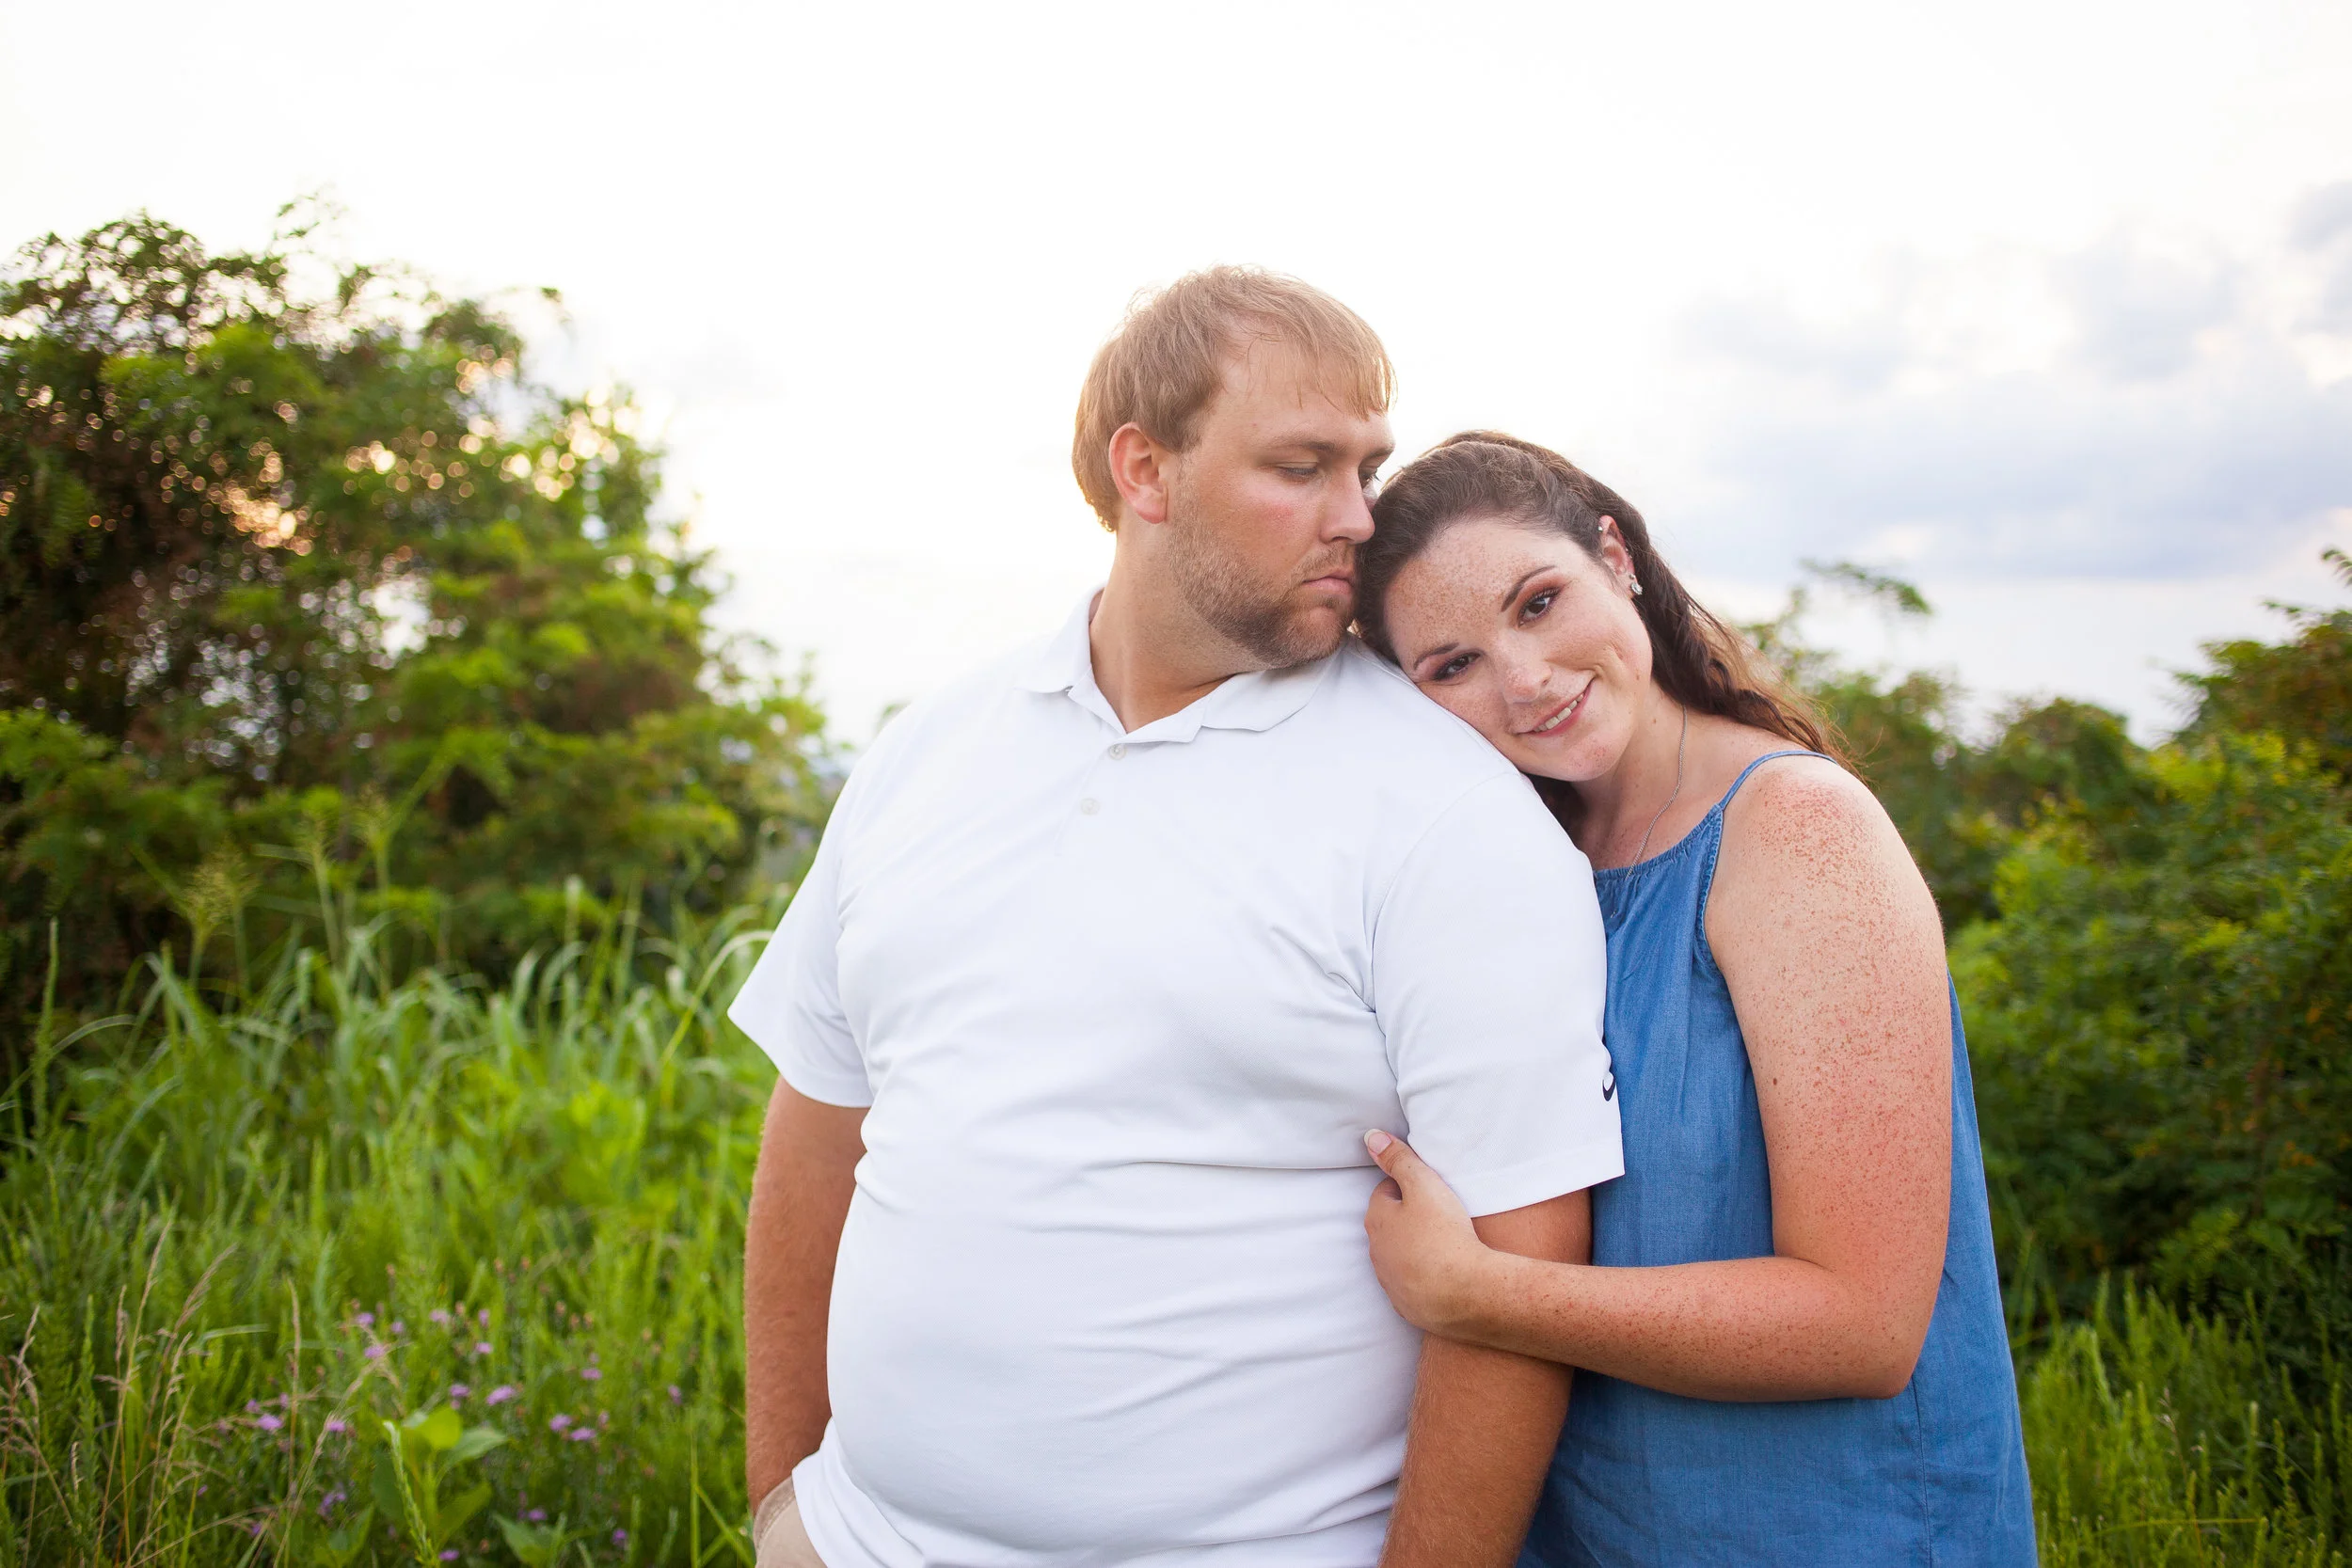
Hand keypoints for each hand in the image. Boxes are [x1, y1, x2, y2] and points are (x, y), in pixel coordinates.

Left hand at [1363, 1130, 1495, 1337]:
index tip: (1426, 1190)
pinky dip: (1422, 1278)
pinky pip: (1411, 1286)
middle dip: (1405, 1218)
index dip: (1405, 1187)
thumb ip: (1398, 1158)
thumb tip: (1371, 1137)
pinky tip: (1444, 1274)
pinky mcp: (1407, 1306)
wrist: (1467, 1292)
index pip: (1384, 1193)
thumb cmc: (1445, 1233)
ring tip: (1442, 1245)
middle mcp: (1376, 1252)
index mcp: (1377, 1220)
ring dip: (1413, 1249)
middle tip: (1436, 1215)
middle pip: (1388, 1226)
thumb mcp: (1424, 1184)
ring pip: (1397, 1257)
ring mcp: (1390, 1282)